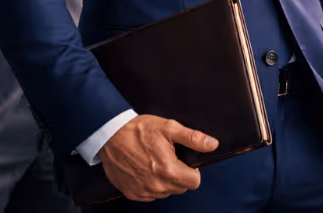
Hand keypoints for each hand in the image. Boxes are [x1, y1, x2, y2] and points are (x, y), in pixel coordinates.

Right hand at [98, 114, 217, 201]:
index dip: (193, 171)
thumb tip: (212, 144)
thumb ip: (193, 138)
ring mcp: (143, 192)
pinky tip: (145, 169)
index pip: (194, 183)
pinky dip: (151, 184)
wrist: (110, 135)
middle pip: (180, 188)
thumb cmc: (139, 130)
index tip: (184, 160)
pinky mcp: (132, 194)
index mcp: (168, 170)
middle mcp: (156, 186)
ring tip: (155, 161)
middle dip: (179, 174)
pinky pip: (150, 195)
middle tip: (168, 157)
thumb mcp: (168, 127)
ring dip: (165, 181)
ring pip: (166, 192)